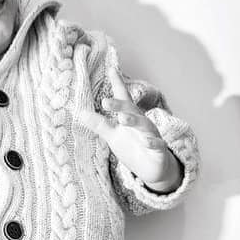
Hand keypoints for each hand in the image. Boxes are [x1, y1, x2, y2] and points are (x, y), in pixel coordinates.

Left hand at [76, 63, 181, 192]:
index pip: (124, 98)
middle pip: (131, 111)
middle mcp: (141, 123)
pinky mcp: (159, 150)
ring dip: (134, 121)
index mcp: (130, 117)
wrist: (153, 170)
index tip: (111, 69)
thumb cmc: (133, 148)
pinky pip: (157, 145)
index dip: (118, 84)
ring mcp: (151, 135)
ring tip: (122, 119)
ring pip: (144, 125)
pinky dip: (152, 143)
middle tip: (105, 101)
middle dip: (120, 105)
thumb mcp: (113, 135)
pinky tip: (146, 142)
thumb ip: (99, 124)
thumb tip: (80, 112)